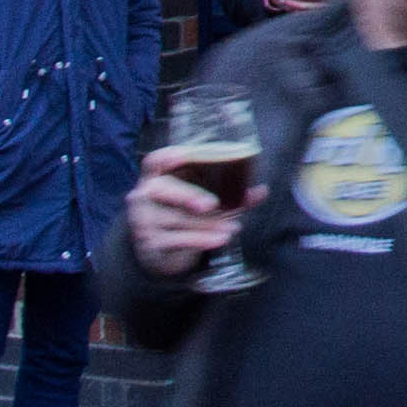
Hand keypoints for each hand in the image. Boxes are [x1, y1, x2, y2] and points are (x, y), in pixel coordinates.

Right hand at [121, 167, 237, 272]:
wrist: (158, 250)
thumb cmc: (182, 214)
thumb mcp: (200, 201)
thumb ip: (229, 194)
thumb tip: (262, 191)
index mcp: (155, 177)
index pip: (154, 162)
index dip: (166, 157)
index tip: (181, 156)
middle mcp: (144, 196)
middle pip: (161, 189)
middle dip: (187, 195)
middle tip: (212, 204)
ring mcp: (145, 220)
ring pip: (176, 219)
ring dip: (208, 224)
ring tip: (233, 227)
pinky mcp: (151, 243)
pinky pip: (177, 240)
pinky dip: (201, 240)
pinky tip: (220, 239)